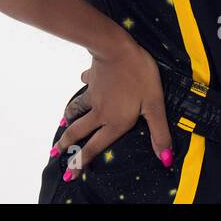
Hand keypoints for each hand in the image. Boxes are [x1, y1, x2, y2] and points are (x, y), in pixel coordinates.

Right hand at [52, 41, 174, 180]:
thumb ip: (159, 132)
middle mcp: (99, 112)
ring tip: (64, 121)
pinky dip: (83, 85)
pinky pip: (85, 84)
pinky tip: (83, 81)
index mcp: (114, 122)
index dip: (82, 162)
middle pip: (78, 131)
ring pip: (77, 109)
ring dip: (69, 117)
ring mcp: (93, 94)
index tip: (70, 172)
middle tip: (56, 152)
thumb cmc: (139, 77)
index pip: (94, 147)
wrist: (117, 48)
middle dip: (67, 144)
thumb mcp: (155, 106)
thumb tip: (164, 158)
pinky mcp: (92, 78)